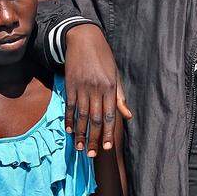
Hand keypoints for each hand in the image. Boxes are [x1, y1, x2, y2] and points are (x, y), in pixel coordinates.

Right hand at [64, 24, 132, 156]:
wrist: (84, 40)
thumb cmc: (104, 60)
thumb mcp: (116, 76)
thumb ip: (120, 98)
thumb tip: (128, 117)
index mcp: (110, 88)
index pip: (109, 115)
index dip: (107, 133)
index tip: (106, 148)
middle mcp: (96, 90)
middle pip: (94, 119)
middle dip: (93, 138)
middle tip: (90, 154)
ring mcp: (81, 88)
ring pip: (80, 115)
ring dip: (80, 133)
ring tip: (79, 147)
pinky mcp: (70, 85)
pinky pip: (69, 106)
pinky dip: (69, 119)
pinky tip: (69, 130)